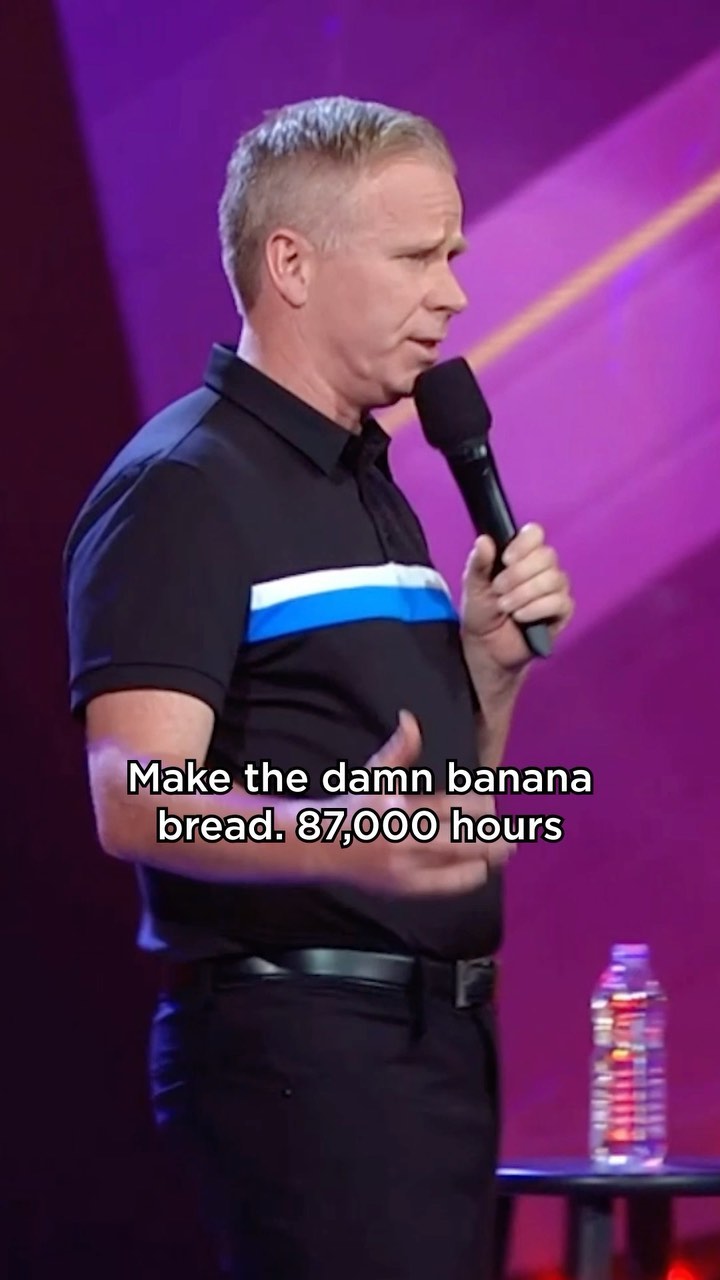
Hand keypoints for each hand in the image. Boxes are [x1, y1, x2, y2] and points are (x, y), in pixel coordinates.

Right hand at [315, 711, 515, 895]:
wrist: (322, 845)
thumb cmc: (355, 806)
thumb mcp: (375, 773)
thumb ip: (400, 750)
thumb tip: (410, 717)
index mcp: (401, 807)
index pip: (450, 806)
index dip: (477, 805)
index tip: (493, 804)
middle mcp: (404, 837)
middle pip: (460, 837)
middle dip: (490, 837)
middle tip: (514, 835)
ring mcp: (404, 864)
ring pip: (455, 862)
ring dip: (484, 857)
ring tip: (505, 851)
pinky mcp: (403, 886)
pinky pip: (443, 884)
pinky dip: (465, 877)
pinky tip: (481, 871)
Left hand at [460, 522, 573, 673]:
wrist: (486, 647)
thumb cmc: (482, 613)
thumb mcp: (474, 586)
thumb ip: (478, 563)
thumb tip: (483, 540)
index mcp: (522, 555)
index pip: (535, 533)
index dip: (523, 544)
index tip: (506, 559)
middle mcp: (543, 568)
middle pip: (546, 556)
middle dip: (518, 574)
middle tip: (498, 590)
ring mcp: (555, 589)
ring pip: (553, 579)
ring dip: (524, 594)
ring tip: (505, 607)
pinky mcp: (562, 611)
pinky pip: (559, 602)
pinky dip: (536, 608)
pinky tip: (520, 617)